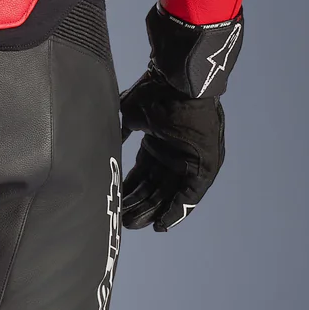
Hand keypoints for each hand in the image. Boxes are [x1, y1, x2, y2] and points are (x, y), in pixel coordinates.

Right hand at [118, 68, 224, 231]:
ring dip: (151, 210)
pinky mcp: (203, 168)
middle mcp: (172, 153)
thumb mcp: (131, 112)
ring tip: (132, 223)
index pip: (144, 172)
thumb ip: (121, 130)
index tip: (119, 200)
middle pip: (154, 185)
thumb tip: (104, 139)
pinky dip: (176, 211)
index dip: (132, 187)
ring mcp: (188, 161)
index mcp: (158, 141)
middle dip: (138, 204)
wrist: (179, 84)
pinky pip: (189, 196)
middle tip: (123, 220)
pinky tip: (161, 225)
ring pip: (168, 193)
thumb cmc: (154, 92)